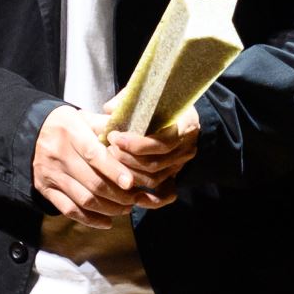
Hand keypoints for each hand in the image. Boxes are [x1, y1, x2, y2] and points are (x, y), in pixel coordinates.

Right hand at [33, 104, 141, 228]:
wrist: (33, 132)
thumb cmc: (68, 124)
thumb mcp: (86, 117)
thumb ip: (109, 126)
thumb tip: (135, 136)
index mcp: (71, 132)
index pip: (94, 155)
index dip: (114, 170)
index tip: (131, 182)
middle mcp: (58, 154)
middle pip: (92, 181)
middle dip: (117, 194)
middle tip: (135, 198)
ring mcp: (51, 174)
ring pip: (83, 199)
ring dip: (108, 208)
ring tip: (125, 208)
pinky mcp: (45, 189)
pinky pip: (68, 210)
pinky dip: (89, 220)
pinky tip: (106, 222)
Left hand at [101, 93, 201, 210]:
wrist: (183, 117)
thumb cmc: (164, 103)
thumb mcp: (151, 95)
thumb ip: (131, 100)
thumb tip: (110, 109)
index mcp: (186, 125)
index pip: (162, 142)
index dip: (136, 144)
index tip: (114, 136)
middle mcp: (186, 148)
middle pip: (155, 163)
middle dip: (127, 159)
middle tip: (107, 150)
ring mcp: (181, 165)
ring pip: (154, 179)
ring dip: (129, 173)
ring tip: (110, 163)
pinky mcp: (174, 177)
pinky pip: (163, 194)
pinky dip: (149, 198)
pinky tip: (132, 196)